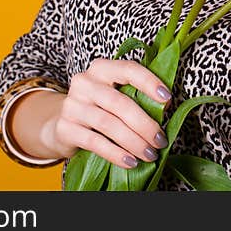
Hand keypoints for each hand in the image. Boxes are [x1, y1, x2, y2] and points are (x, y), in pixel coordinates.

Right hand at [52, 58, 170, 169]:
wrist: (62, 122)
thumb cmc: (98, 107)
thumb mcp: (115, 95)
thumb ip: (137, 96)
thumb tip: (165, 108)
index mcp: (101, 68)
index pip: (128, 69)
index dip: (149, 82)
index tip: (167, 98)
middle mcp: (84, 82)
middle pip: (119, 103)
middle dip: (144, 124)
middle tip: (160, 140)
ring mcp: (72, 105)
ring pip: (108, 124)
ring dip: (134, 142)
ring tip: (149, 154)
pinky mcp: (65, 128)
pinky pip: (95, 142)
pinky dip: (116, 154)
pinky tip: (130, 161)